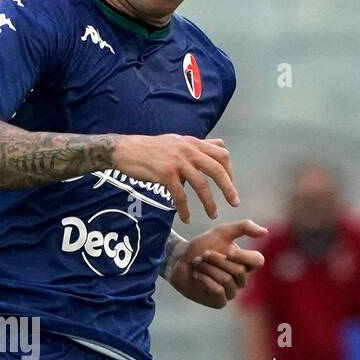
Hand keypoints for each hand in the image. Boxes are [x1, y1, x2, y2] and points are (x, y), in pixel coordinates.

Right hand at [111, 134, 238, 223]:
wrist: (125, 150)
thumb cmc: (150, 148)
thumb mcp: (177, 141)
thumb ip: (198, 145)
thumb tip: (219, 145)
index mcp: (193, 143)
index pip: (221, 154)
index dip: (229, 170)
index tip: (230, 184)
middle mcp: (188, 150)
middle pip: (217, 169)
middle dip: (228, 188)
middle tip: (234, 202)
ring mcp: (177, 162)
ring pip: (201, 185)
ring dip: (209, 202)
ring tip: (213, 214)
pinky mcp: (165, 174)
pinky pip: (180, 195)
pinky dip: (185, 209)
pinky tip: (186, 218)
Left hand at [167, 218, 267, 307]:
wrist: (179, 260)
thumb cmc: (202, 246)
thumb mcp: (222, 232)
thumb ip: (244, 227)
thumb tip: (265, 232)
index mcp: (246, 263)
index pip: (258, 261)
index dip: (242, 256)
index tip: (228, 250)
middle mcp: (241, 279)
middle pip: (239, 270)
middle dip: (217, 260)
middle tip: (204, 255)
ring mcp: (230, 292)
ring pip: (227, 280)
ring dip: (208, 268)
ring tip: (197, 264)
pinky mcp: (219, 302)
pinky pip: (218, 291)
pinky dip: (205, 279)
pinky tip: (197, 275)